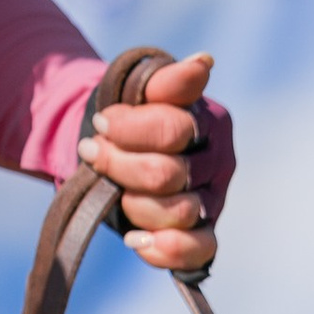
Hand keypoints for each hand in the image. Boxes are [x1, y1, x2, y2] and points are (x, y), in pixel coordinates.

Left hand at [82, 51, 233, 275]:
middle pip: (168, 175)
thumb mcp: (142, 92)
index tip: (101, 124)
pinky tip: (135, 239)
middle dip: (120, 166)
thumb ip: (167, 81)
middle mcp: (219, 164)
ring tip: (115, 192)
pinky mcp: (202, 236)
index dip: (129, 130)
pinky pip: (197, 252)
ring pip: (177, 214)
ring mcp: (212, 202)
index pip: (172, 130)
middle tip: (93, 153)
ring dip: (134, 204)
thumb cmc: (133, 117)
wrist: (118, 151)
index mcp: (210, 123)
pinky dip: (165, 250)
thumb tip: (204, 62)